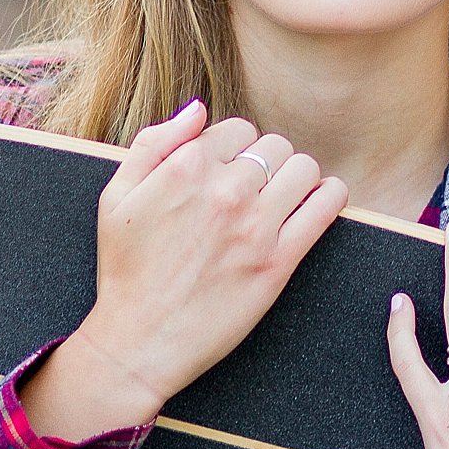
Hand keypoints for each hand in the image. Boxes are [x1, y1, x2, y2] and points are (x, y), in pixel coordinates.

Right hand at [22, 98, 348, 441]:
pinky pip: (326, 207)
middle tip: (256, 189)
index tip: (230, 172)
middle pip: (274, 146)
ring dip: (299, 177)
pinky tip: (322, 201)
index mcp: (186, 167)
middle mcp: (225, 190)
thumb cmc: (126, 269)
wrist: (140, 339)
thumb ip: (154, 143)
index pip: (239, 129)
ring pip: (304, 169)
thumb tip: (199, 109)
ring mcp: (255, 226)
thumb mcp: (116, 196)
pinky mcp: (279, 262)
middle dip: (267, 162)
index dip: (236, 149)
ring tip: (286, 196)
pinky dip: (331, 196)